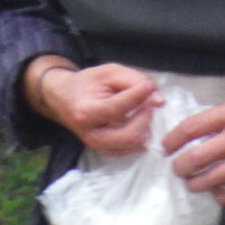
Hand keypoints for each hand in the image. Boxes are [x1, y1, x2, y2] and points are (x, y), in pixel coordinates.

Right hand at [33, 60, 160, 156]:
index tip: (148, 86)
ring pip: (133, 145)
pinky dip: (141, 136)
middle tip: (147, 101)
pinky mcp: (105, 152)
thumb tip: (159, 101)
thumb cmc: (88, 83)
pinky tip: (137, 121)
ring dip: (145, 126)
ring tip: (141, 110)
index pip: (118, 108)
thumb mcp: (110, 72)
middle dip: (145, 117)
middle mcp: (91, 134)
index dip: (139, 96)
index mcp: (86, 111)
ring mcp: (98, 146)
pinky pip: (131, 150)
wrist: (65, 98)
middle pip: (130, 135)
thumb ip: (135, 81)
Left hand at [162, 94, 224, 205]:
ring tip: (194, 183)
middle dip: (180, 168)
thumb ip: (221, 119)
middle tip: (178, 170)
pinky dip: (220, 197)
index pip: (191, 128)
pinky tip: (218, 192)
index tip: (166, 148)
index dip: (172, 140)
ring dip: (196, 185)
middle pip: (196, 158)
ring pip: (211, 180)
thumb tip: (192, 134)